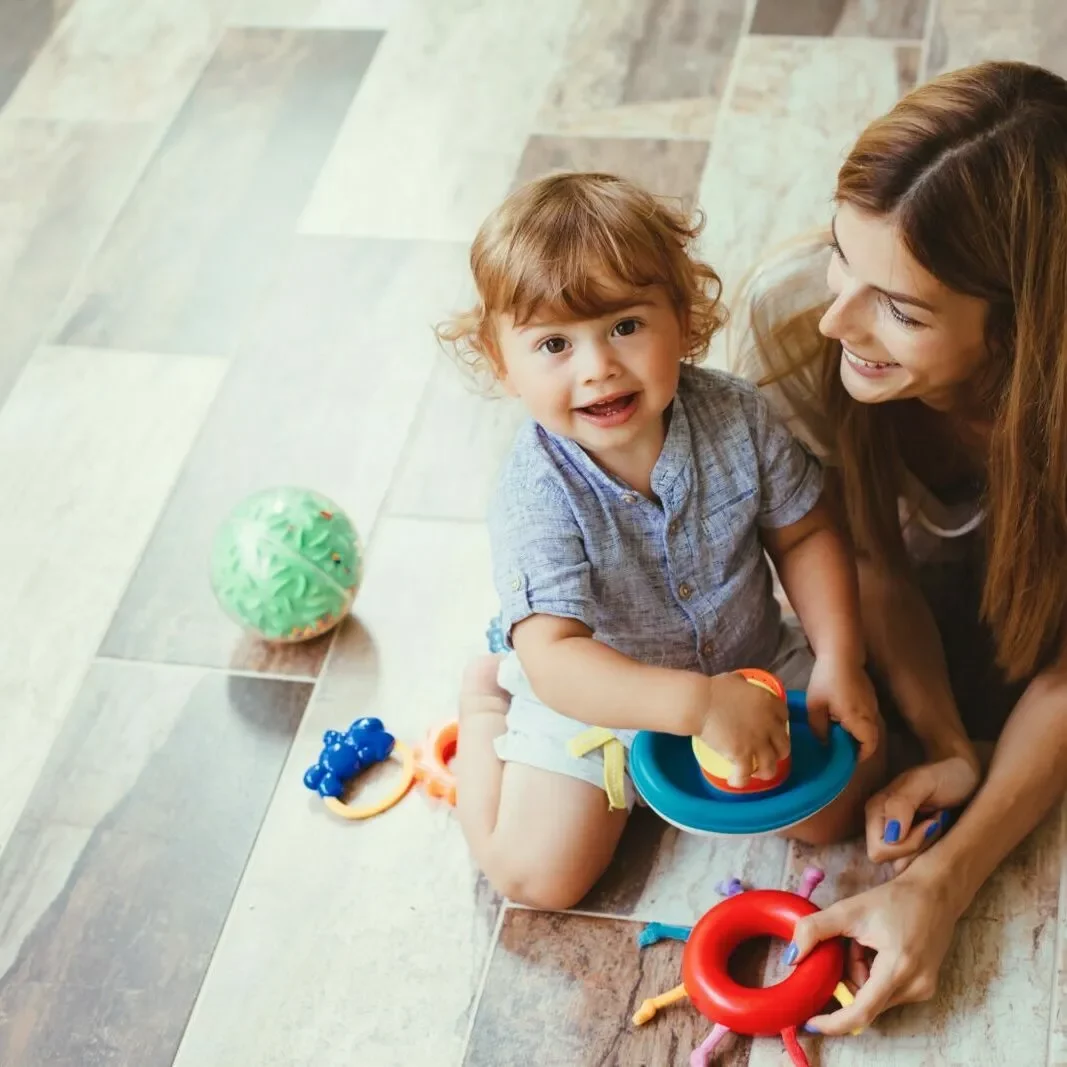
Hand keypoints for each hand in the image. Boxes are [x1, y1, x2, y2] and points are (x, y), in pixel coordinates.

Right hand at [699, 673, 789, 787]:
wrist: (700, 703)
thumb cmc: (714, 689)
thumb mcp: (735, 680)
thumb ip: (744, 685)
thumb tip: (742, 684)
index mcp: (769, 703)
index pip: (785, 718)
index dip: (779, 726)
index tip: (772, 731)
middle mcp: (769, 724)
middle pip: (784, 746)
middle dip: (778, 752)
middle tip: (767, 754)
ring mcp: (757, 742)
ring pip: (770, 765)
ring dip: (765, 771)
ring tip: (755, 773)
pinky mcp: (743, 755)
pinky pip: (746, 774)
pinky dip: (741, 780)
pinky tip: (735, 781)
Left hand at [786, 866, 960, 1034]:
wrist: (935, 892)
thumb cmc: (894, 899)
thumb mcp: (848, 910)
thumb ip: (814, 930)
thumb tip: (791, 958)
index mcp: (898, 969)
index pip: (861, 1012)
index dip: (833, 1022)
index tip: (809, 1022)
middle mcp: (915, 987)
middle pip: (865, 1001)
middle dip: (847, 978)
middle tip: (849, 946)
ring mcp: (923, 989)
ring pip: (875, 996)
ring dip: (861, 974)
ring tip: (866, 942)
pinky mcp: (926, 987)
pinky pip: (889, 992)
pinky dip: (875, 975)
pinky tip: (878, 949)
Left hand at [806, 655, 879, 760]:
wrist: (841, 653)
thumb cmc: (827, 680)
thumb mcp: (815, 706)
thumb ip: (819, 728)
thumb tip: (824, 743)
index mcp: (859, 719)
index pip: (869, 746)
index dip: (860, 756)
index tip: (846, 759)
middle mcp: (871, 714)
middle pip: (870, 738)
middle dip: (857, 746)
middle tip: (839, 748)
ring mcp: (873, 704)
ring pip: (869, 727)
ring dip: (856, 733)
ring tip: (837, 733)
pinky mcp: (870, 696)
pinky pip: (866, 716)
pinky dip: (857, 722)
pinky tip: (840, 717)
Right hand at [866, 754, 980, 870]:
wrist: (964, 773)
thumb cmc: (946, 774)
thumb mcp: (924, 782)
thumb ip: (902, 804)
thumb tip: (891, 836)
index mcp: (876, 810)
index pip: (879, 850)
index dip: (907, 844)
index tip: (931, 823)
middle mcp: (880, 825)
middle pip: (890, 860)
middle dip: (918, 846)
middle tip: (936, 823)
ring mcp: (895, 835)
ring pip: (904, 863)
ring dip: (927, 848)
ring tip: (938, 823)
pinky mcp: (910, 842)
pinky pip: (916, 861)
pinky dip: (931, 850)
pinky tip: (938, 829)